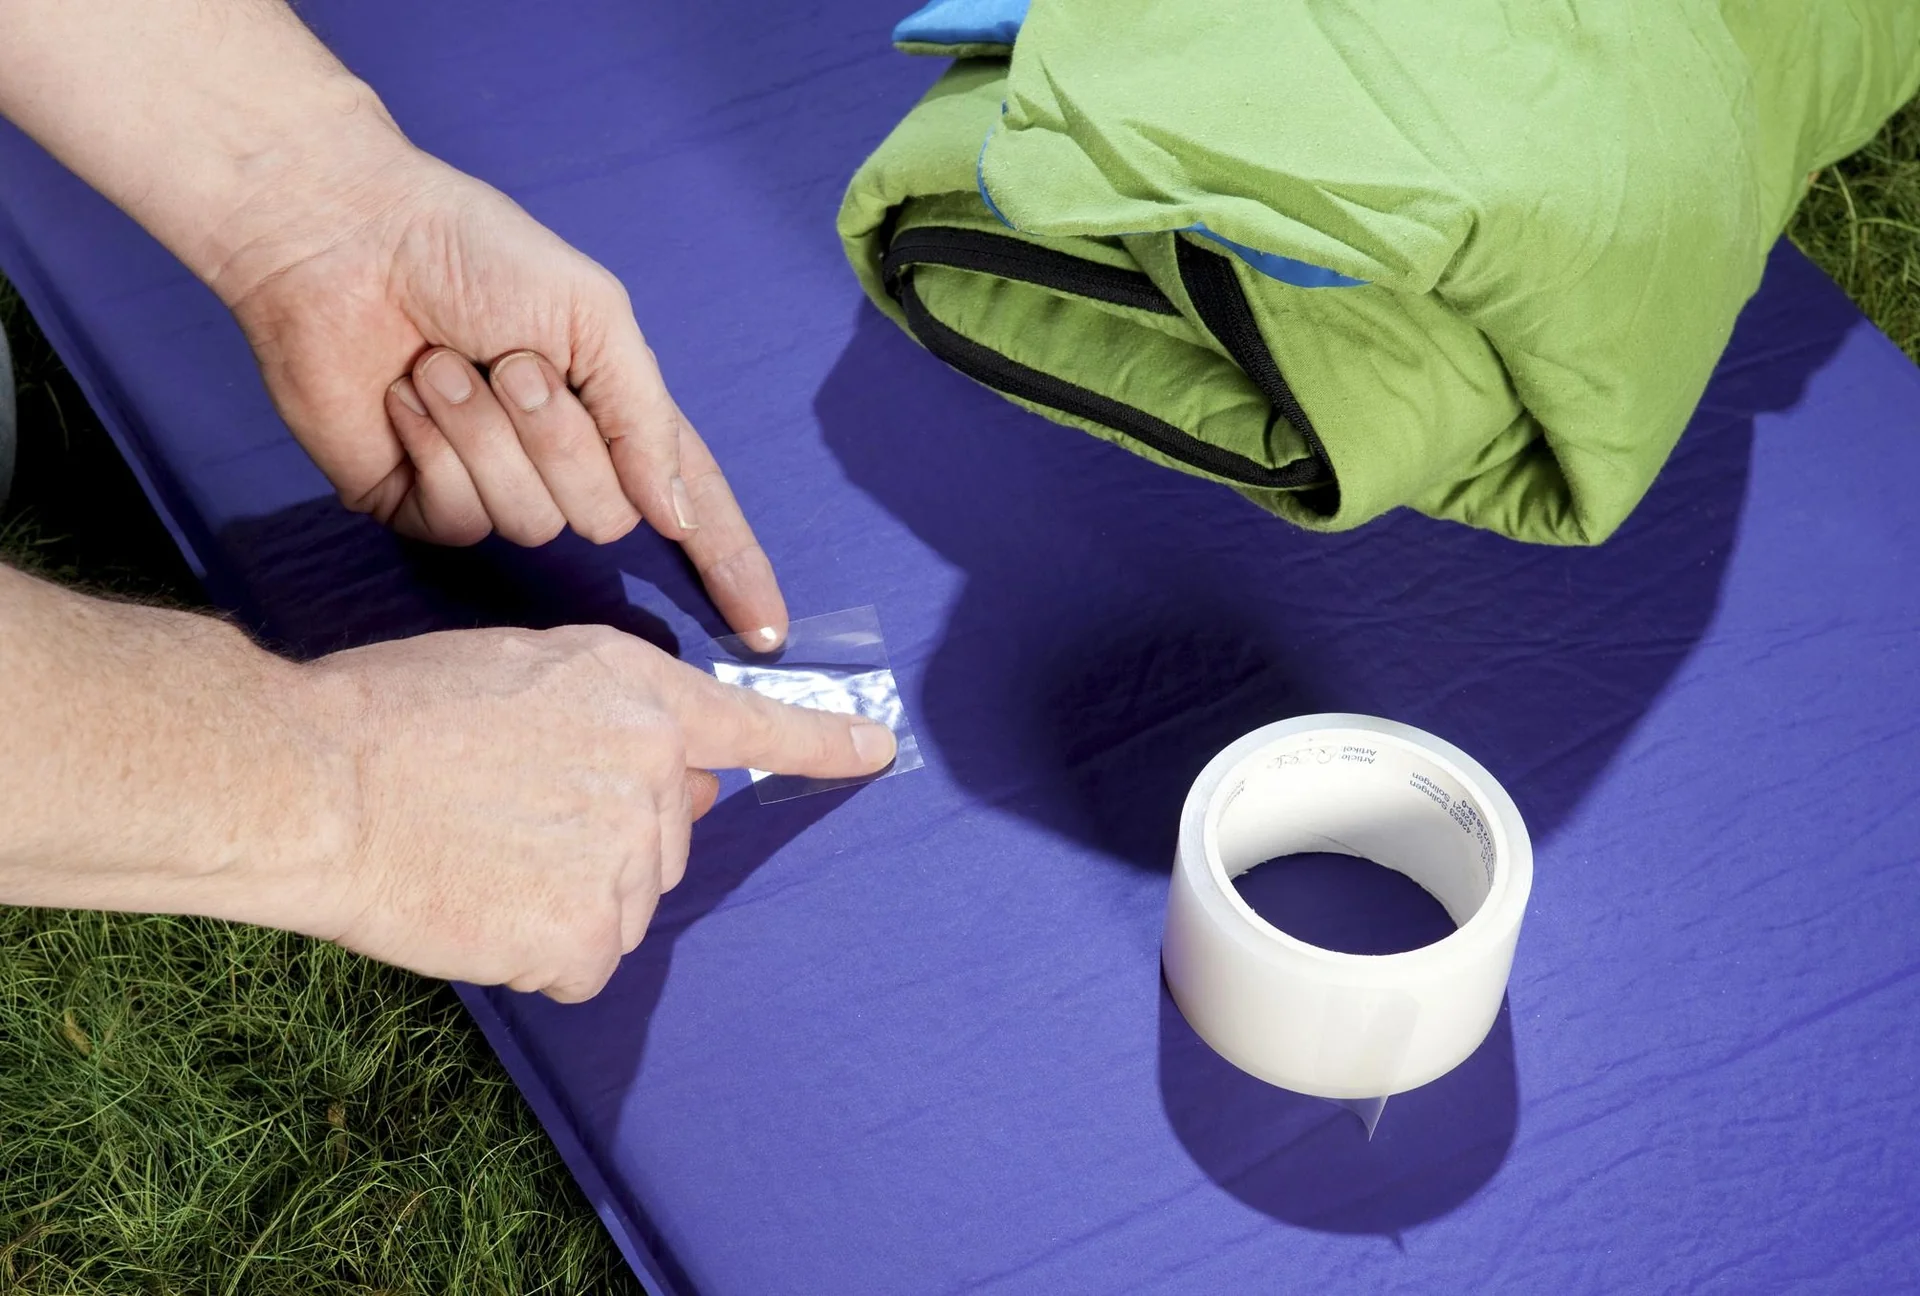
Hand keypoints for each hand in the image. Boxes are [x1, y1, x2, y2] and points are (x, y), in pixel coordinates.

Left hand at [221, 145, 790, 645]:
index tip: (768, 629)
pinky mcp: (418, 505)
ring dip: (488, 435)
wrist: (344, 240)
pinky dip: (437, 450)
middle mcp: (559, 464)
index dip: (732, 566)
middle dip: (563, 441)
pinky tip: (406, 397)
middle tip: (514, 365)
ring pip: (530, 524)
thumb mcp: (594, 316)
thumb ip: (646, 420)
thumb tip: (675, 517)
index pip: (693, 507)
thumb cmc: (472, 255)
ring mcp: (489, 490)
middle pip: (606, 518)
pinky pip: (460, 521)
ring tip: (445, 365)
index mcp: (614, 415)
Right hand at [295, 623, 896, 1001]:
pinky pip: (584, 962)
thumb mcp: (526, 671)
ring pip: (622, 903)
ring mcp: (629, 860)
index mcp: (641, 697)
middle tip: (504, 810)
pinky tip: (480, 907)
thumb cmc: (396, 713)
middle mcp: (655, 775)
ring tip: (478, 852)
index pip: (758, 727)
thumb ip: (615, 719)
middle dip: (604, 836)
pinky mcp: (589, 937)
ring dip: (566, 896)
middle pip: (665, 837)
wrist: (316, 779)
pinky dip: (538, 951)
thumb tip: (686, 785)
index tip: (877, 752)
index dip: (823, 742)